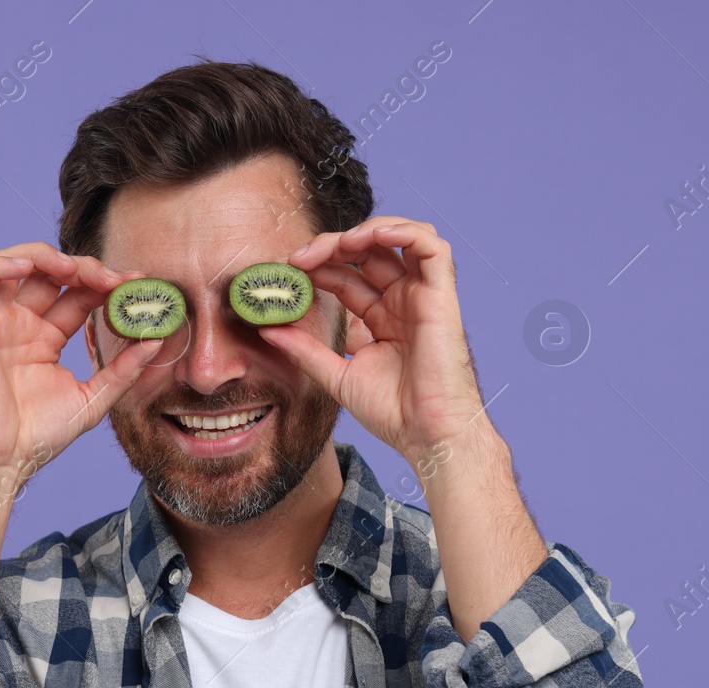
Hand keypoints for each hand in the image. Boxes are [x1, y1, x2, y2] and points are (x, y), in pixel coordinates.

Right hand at [0, 242, 163, 476]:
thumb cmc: (36, 438)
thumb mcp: (92, 399)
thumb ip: (123, 370)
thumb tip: (155, 340)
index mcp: (44, 340)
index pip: (77, 296)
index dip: (105, 283)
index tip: (138, 284)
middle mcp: (19, 326)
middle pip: (51, 275)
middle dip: (86, 269)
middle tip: (116, 278)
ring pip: (14, 265)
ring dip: (47, 257)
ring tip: (77, 269)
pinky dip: (1, 263)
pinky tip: (30, 265)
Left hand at [253, 216, 492, 471]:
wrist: (427, 435)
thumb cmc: (393, 412)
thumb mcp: (336, 375)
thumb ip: (304, 350)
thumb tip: (267, 329)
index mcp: (381, 317)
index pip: (346, 276)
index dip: (318, 266)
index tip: (286, 273)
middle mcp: (402, 301)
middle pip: (367, 253)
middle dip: (331, 247)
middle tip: (298, 259)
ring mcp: (422, 296)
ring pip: (400, 238)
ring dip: (365, 231)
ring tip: (335, 245)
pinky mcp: (442, 296)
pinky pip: (432, 247)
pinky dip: (403, 231)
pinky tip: (369, 238)